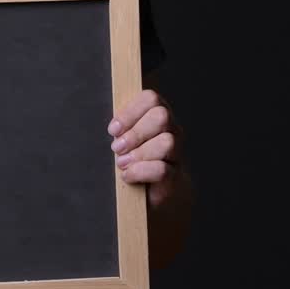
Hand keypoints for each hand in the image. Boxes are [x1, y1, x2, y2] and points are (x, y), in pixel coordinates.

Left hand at [108, 88, 183, 208]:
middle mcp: (172, 129)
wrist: (152, 189)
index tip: (114, 129)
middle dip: (135, 133)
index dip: (130, 112)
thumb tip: (113, 128)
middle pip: (161, 117)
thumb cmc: (133, 158)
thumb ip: (120, 128)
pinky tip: (128, 175)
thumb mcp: (124, 138)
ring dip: (139, 153)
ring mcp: (176, 152)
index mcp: (156, 114)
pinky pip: (162, 169)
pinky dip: (140, 172)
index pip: (151, 99)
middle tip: (117, 148)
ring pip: (167, 142)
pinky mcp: (175, 175)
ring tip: (122, 163)